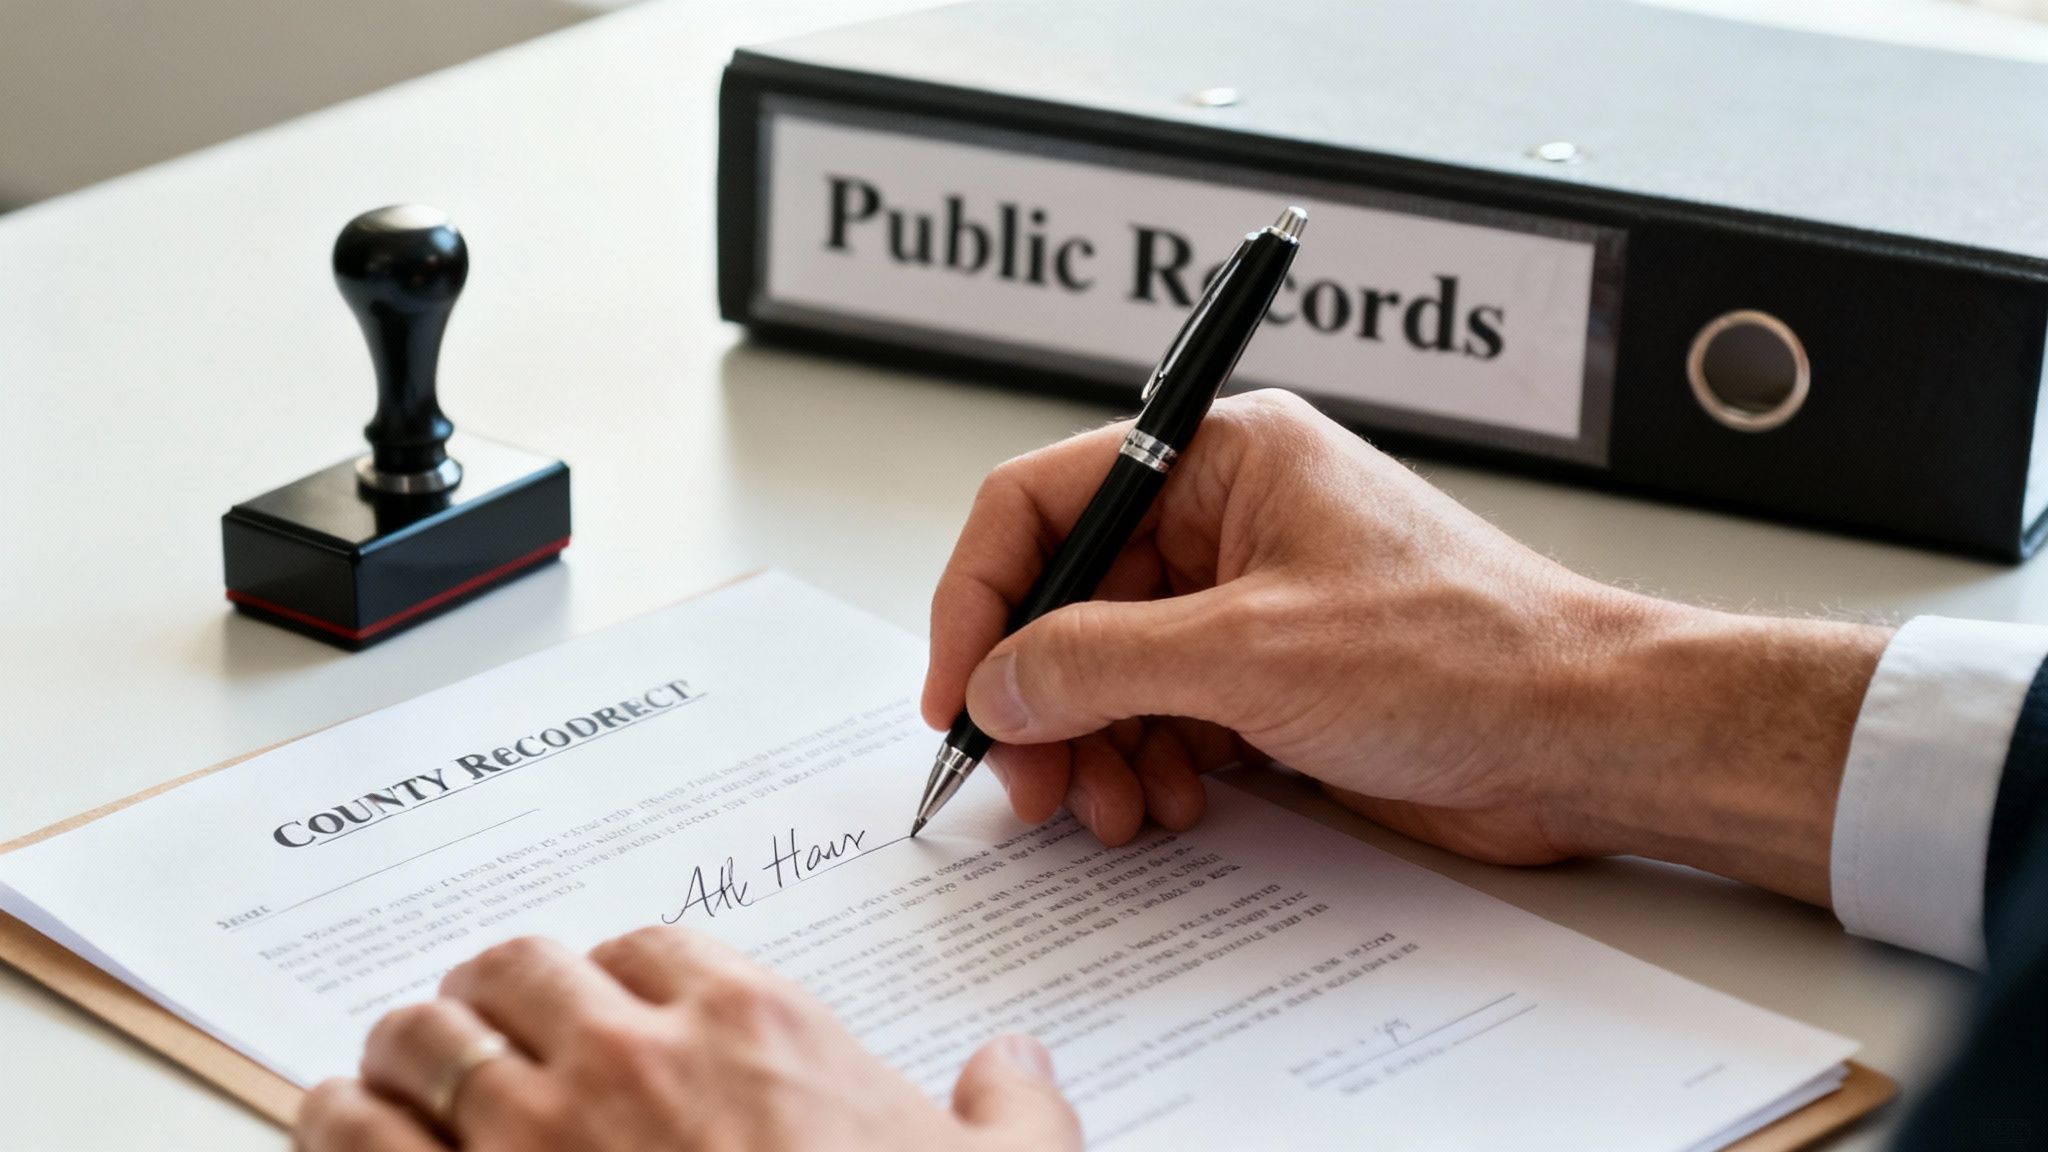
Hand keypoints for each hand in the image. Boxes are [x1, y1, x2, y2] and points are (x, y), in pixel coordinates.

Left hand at [297, 927, 1078, 1151]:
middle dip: (493, 991)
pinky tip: (340, 1126)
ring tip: (391, 1066)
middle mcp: (631, 1058)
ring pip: (423, 1038)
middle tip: (485, 1022)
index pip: (648, 943)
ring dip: (402, 1047)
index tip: (606, 999)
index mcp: (753, 1027)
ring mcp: (536, 1139)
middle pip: (516, 969)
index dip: (616, 969)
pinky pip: (360, 1139)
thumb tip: (1018, 1064)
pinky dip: (339, 1123)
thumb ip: (1014, 1107)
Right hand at [923, 390, 1888, 903]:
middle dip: (1039, 698)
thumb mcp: (1249, 653)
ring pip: (1110, 669)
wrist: (1588, 737)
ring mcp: (1249, 601)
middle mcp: (1227, 519)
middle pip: (1068, 599)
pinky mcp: (1273, 676)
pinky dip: (1147, 763)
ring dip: (1093, 746)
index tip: (956, 694)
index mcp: (1220, 456)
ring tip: (1112, 808)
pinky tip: (1168, 804)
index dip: (979, 599)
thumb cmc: (1465, 654)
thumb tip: (995, 682)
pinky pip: (1164, 714)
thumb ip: (1096, 661)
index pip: (1042, 503)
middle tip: (1029, 785)